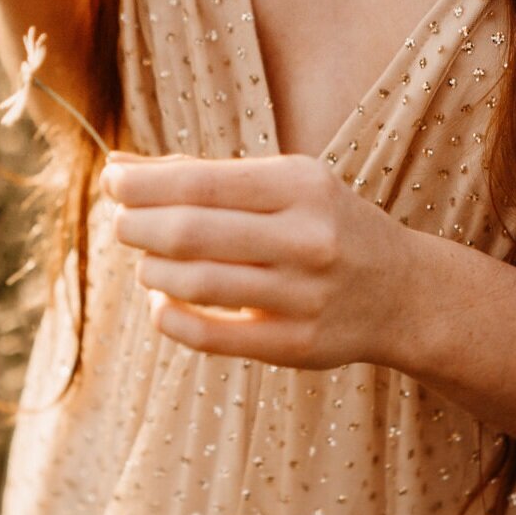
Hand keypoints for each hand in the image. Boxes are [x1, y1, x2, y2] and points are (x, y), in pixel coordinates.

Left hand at [99, 150, 419, 370]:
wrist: (403, 292)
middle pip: (189, 232)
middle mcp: (306, 239)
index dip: (143, 185)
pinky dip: (169, 316)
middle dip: (137, 226)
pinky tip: (165, 300)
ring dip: (151, 270)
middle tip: (123, 224)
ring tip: (149, 261)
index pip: (200, 182)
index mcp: (301, 186)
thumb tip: (119, 169)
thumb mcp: (284, 183)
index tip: (112, 183)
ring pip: (193, 283)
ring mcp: (303, 296)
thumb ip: (204, 176)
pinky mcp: (295, 345)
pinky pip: (208, 336)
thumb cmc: (325, 225)